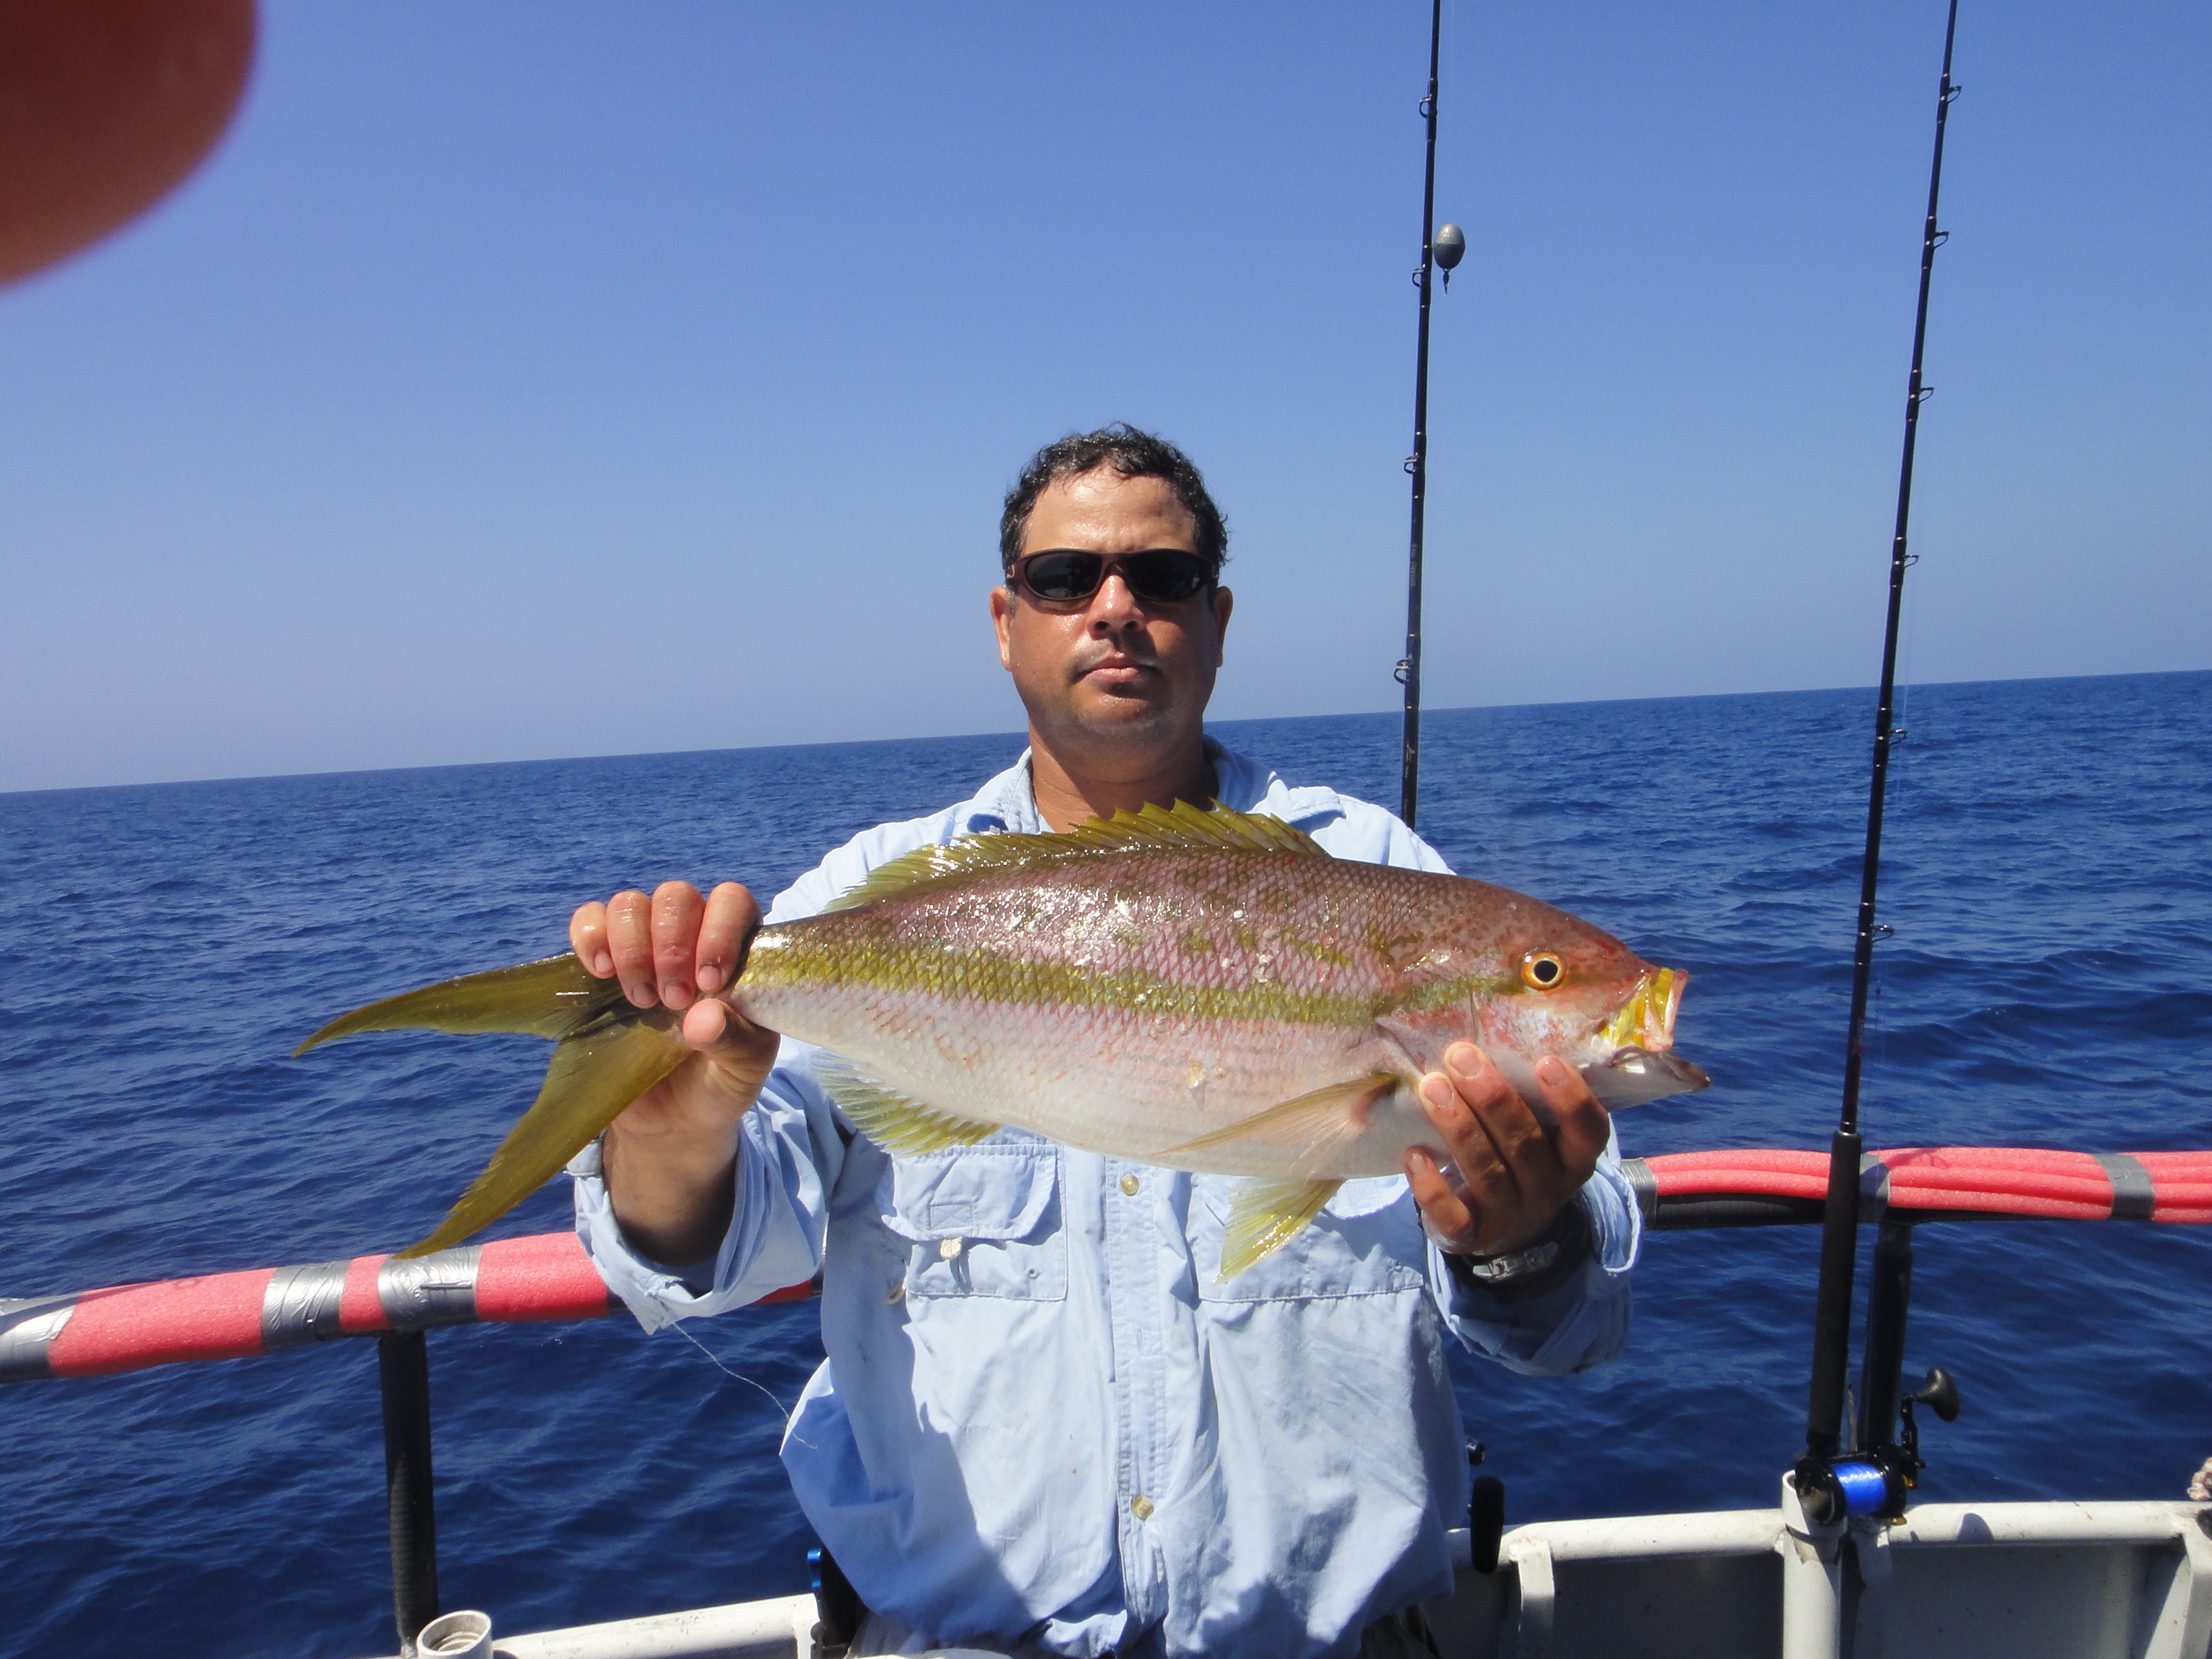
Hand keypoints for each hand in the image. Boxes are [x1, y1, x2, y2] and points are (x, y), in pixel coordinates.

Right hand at [570, 880, 779, 1261]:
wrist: (673, 1117)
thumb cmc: (720, 1081)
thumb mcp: (742, 1071)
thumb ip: (736, 1042)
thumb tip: (705, 1017)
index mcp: (739, 948)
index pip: (731, 902)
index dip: (718, 931)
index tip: (709, 982)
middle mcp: (692, 933)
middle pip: (675, 896)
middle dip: (670, 946)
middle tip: (672, 1001)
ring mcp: (644, 943)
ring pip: (629, 904)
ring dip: (632, 949)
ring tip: (642, 1002)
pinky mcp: (603, 960)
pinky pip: (589, 921)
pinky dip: (590, 938)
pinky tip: (601, 974)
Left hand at [1403, 1043, 1607, 1257]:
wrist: (1503, 1230)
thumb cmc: (1516, 1157)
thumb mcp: (1537, 1132)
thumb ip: (1524, 1095)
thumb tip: (1484, 1033)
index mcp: (1572, 1159)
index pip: (1589, 1131)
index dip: (1571, 1099)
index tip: (1545, 1060)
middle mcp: (1547, 1190)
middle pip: (1525, 1145)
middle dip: (1492, 1098)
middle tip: (1461, 1055)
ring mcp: (1509, 1216)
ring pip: (1486, 1172)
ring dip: (1458, 1127)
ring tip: (1431, 1087)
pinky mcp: (1470, 1237)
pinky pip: (1453, 1216)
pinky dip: (1431, 1187)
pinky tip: (1413, 1154)